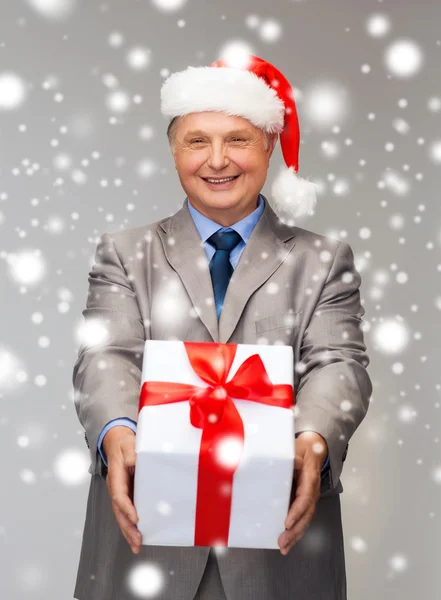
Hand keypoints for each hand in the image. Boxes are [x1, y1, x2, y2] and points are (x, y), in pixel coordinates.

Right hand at [103, 426, 141, 554]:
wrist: (117, 442)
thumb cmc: (124, 443)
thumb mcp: (128, 444)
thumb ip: (131, 452)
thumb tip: (134, 461)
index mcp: (116, 476)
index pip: (119, 495)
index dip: (126, 508)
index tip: (136, 518)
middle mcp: (115, 487)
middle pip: (118, 511)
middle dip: (127, 528)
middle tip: (137, 541)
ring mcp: (119, 492)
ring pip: (121, 516)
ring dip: (128, 532)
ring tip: (136, 546)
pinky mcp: (126, 495)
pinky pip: (126, 513)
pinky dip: (130, 527)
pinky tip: (137, 538)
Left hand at [277, 431, 327, 555]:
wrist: (314, 450)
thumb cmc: (304, 450)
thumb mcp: (299, 449)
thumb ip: (295, 456)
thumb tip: (294, 461)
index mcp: (310, 479)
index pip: (305, 498)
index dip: (297, 511)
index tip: (287, 522)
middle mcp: (312, 492)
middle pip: (306, 515)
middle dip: (295, 531)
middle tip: (283, 542)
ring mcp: (309, 499)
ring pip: (305, 520)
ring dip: (295, 536)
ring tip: (284, 548)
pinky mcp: (304, 503)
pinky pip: (301, 519)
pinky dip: (295, 532)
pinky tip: (286, 543)